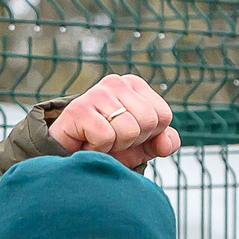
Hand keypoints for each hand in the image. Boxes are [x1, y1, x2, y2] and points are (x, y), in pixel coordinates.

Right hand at [50, 74, 180, 168]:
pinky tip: (87, 142)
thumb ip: (164, 142)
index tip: (131, 136)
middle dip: (134, 140)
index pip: (163, 115)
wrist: (72, 156)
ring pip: (129, 130)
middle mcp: (116, 82)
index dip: (150, 135)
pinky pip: (106, 137)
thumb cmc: (110, 147)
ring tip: (100, 140)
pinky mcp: (78, 109)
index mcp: (135, 85)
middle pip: (149, 121)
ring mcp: (96, 93)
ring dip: (116, 146)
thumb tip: (166, 143)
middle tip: (114, 139)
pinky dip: (99, 148)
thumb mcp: (144, 146)